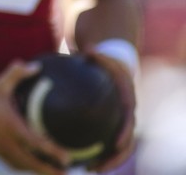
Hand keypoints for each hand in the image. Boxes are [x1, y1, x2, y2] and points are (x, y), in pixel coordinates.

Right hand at [0, 60, 70, 174]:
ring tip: (51, 172)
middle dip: (49, 170)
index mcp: (12, 126)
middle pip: (33, 163)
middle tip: (65, 172)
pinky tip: (28, 165)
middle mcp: (7, 141)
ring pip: (22, 165)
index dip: (55, 153)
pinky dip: (23, 166)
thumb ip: (17, 74)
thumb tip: (35, 66)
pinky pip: (11, 163)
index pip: (38, 144)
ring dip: (37, 170)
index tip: (68, 159)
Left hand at [84, 48, 136, 171]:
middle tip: (97, 167)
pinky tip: (80, 161)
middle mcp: (126, 117)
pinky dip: (97, 154)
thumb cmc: (105, 62)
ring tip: (88, 170)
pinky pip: (106, 144)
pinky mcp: (110, 127)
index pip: (129, 121)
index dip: (124, 133)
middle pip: (125, 143)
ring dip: (106, 162)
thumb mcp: (101, 56)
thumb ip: (95, 54)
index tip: (115, 144)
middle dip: (115, 158)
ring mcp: (119, 123)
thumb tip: (86, 48)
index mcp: (126, 102)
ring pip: (117, 149)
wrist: (114, 68)